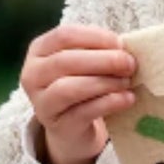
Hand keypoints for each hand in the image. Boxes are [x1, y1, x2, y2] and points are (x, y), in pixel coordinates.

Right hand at [21, 23, 137, 163]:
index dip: (95, 37)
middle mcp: (33, 75)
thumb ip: (98, 52)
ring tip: (127, 82)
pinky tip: (127, 99)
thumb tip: (125, 49)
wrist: (71, 127)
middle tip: (130, 64)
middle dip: (103, 60)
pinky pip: (84, 111)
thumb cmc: (81, 84)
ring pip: (70, 88)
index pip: (64, 35)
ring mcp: (42, 102)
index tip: (120, 44)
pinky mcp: (58, 125)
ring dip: (105, 83)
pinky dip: (110, 103)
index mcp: (39, 50)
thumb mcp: (84, 64)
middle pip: (65, 61)